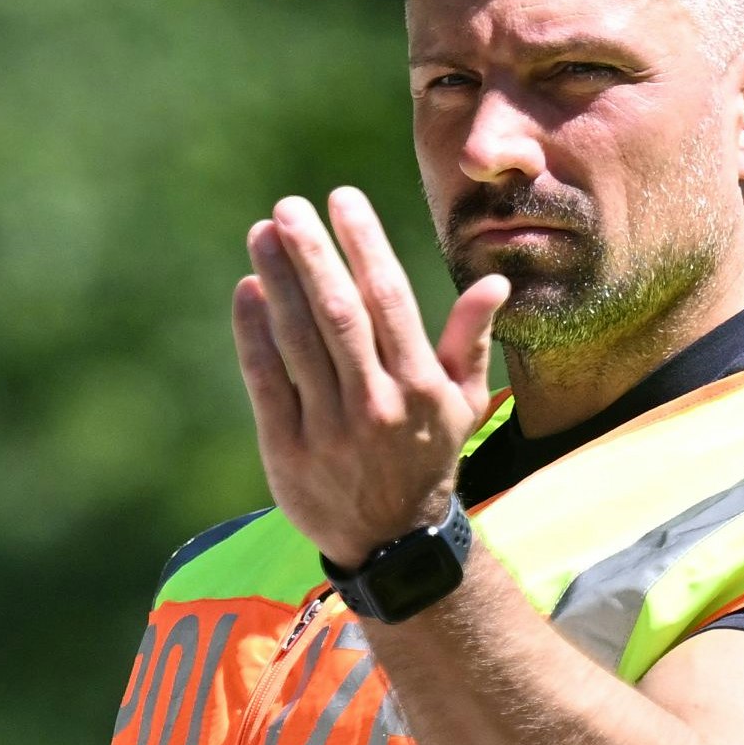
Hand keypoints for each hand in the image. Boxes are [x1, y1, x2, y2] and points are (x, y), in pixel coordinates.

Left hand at [232, 188, 509, 569]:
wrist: (393, 544)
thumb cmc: (428, 458)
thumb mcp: (462, 403)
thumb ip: (472, 340)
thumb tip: (496, 282)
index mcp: (419, 385)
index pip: (388, 301)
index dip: (363, 245)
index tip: (343, 200)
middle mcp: (375, 404)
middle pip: (338, 315)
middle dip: (312, 255)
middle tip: (288, 207)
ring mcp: (328, 428)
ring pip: (298, 343)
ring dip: (278, 283)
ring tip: (262, 235)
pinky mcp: (286, 450)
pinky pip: (266, 382)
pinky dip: (254, 335)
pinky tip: (247, 292)